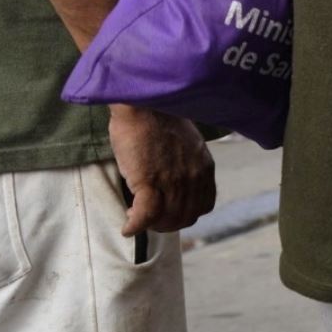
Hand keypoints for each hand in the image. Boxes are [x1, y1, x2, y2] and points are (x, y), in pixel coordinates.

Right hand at [108, 107, 216, 235]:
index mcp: (204, 168)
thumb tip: (176, 176)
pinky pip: (145, 215)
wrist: (146, 104)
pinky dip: (135, 225)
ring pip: (166, 219)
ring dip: (150, 225)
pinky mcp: (150, 181)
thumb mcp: (188, 143)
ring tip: (136, 219)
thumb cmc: (160, 118)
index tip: (170, 211)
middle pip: (185, 217)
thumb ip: (188, 163)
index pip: (204, 206)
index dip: (185, 213)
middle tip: (149, 219)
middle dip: (167, 223)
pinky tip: (127, 227)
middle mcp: (193, 178)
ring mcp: (173, 182)